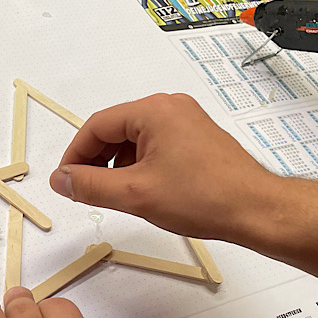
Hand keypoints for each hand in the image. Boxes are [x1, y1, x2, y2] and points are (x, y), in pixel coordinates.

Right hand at [48, 93, 276, 240]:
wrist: (256, 209)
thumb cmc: (207, 197)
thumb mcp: (135, 194)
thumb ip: (90, 185)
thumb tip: (62, 179)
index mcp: (153, 111)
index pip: (96, 126)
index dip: (75, 155)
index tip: (66, 179)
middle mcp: (170, 108)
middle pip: (115, 129)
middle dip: (96, 160)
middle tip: (84, 188)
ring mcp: (185, 121)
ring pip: (134, 138)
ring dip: (117, 164)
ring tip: (115, 193)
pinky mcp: (196, 137)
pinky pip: (155, 144)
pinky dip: (140, 164)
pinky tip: (142, 189)